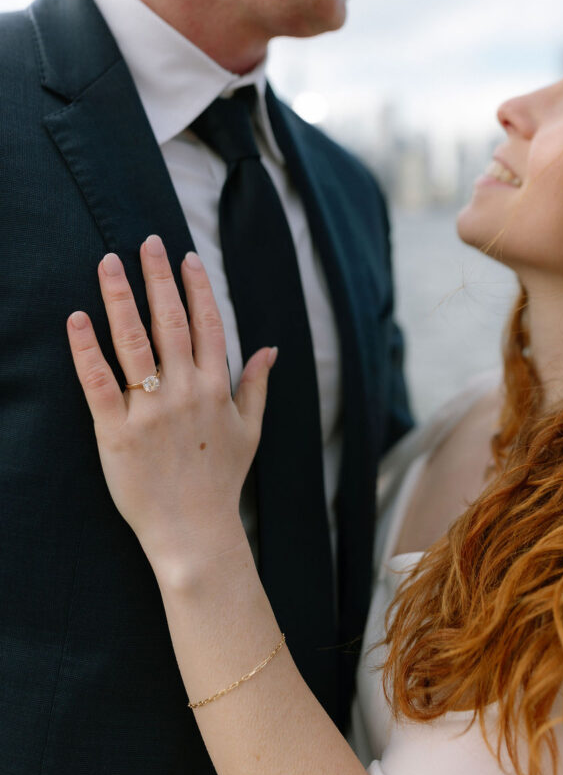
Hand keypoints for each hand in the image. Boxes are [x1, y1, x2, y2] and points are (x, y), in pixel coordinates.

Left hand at [66, 234, 276, 581]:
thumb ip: (258, 385)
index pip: (208, 324)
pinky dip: (87, 350)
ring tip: (108, 263)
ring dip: (121, 298)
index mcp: (217, 388)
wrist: (195, 533)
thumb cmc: (222, 482)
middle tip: (146, 241)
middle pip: (171, 322)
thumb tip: (272, 349)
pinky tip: (78, 319)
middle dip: (158, 277)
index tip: (186, 256)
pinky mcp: (118, 432)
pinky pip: (99, 383)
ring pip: (134, 342)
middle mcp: (186, 392)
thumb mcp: (251, 430)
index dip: (197, 287)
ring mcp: (151, 411)